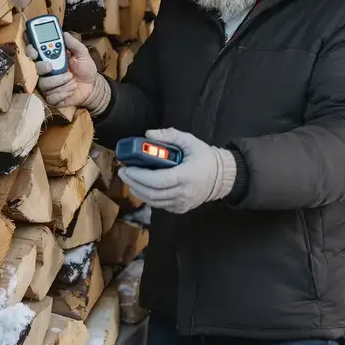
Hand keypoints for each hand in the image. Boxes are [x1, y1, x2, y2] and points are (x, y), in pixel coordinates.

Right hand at [26, 32, 102, 108]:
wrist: (92, 86)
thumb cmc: (85, 68)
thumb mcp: (82, 54)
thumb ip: (73, 44)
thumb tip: (64, 33)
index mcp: (50, 58)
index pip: (33, 53)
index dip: (30, 51)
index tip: (35, 53)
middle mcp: (45, 71)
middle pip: (35, 68)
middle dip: (42, 67)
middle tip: (50, 67)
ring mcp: (47, 85)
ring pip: (43, 84)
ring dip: (59, 81)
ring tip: (71, 79)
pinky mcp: (51, 97)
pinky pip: (51, 96)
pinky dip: (63, 92)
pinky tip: (71, 89)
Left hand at [118, 128, 237, 214]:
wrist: (221, 177)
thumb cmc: (204, 157)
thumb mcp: (190, 141)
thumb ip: (170, 136)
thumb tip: (148, 134)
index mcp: (186, 176)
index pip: (158, 180)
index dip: (140, 176)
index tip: (127, 168)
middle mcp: (183, 193)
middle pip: (152, 193)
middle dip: (133, 183)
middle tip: (123, 172)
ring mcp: (182, 204)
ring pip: (153, 201)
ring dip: (138, 191)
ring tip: (129, 179)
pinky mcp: (180, 209)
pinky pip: (159, 205)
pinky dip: (147, 197)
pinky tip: (141, 187)